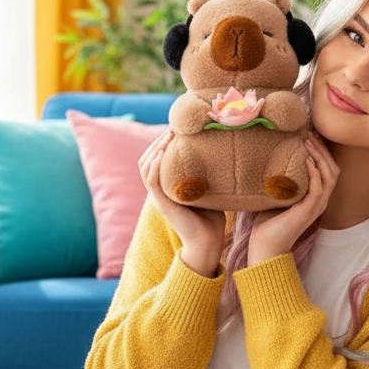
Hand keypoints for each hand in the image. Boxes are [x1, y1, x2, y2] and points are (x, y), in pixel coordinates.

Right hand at [139, 130, 225, 275]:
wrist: (209, 243)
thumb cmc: (212, 218)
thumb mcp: (208, 189)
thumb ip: (207, 173)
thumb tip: (222, 151)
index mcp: (166, 186)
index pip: (156, 157)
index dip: (162, 141)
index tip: (177, 126)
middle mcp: (159, 190)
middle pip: (147, 158)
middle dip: (159, 139)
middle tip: (174, 125)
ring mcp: (159, 198)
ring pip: (146, 167)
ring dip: (155, 148)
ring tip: (169, 135)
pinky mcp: (163, 205)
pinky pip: (152, 182)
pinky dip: (155, 167)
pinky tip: (162, 154)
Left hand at [247, 133, 339, 265]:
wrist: (265, 245)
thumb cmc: (268, 221)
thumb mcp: (277, 193)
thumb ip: (281, 178)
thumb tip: (271, 155)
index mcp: (315, 196)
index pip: (328, 169)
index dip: (322, 151)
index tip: (310, 134)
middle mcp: (320, 200)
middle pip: (333, 169)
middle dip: (323, 149)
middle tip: (310, 133)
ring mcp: (317, 206)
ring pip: (329, 176)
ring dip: (320, 156)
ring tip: (308, 142)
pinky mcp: (309, 210)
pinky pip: (318, 188)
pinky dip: (315, 172)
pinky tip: (306, 160)